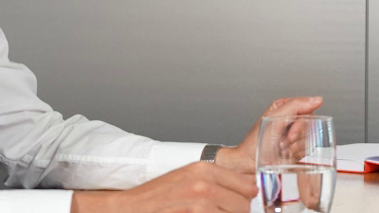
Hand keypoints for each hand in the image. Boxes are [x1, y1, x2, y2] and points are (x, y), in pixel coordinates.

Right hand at [70, 162, 255, 212]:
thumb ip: (217, 181)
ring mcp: (199, 204)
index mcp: (205, 170)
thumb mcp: (189, 178)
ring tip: (209, 212)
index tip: (245, 202)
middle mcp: (204, 185)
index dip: (248, 198)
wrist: (130, 208)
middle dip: (238, 211)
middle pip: (243, 205)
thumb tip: (248, 190)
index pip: (248, 186)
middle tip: (222, 210)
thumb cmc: (157, 196)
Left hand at [217, 96, 325, 173]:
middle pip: (311, 123)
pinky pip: (309, 148)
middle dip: (297, 134)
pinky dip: (297, 152)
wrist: (252, 163)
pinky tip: (286, 153)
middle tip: (286, 139)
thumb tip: (317, 100)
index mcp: (285, 108)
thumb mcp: (275, 119)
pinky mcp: (299, 148)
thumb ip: (296, 106)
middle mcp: (292, 120)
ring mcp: (296, 135)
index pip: (307, 108)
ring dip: (295, 145)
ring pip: (311, 136)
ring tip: (282, 147)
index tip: (291, 128)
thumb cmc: (257, 142)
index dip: (301, 120)